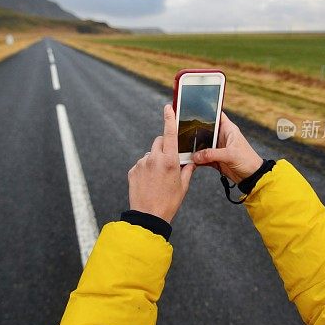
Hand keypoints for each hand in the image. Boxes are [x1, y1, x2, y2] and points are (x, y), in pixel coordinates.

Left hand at [128, 104, 195, 223]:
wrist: (148, 216)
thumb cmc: (169, 202)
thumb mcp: (183, 186)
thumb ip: (187, 170)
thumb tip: (191, 162)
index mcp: (169, 160)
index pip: (169, 134)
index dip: (169, 118)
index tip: (168, 107)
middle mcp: (154, 158)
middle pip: (159, 142)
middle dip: (164, 146)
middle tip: (168, 161)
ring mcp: (141, 164)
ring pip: (149, 154)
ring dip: (154, 160)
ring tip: (157, 179)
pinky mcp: (132, 171)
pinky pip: (141, 164)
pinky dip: (146, 169)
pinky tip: (149, 183)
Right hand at [192, 111, 263, 183]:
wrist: (251, 177)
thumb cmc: (248, 160)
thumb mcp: (230, 155)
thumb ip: (212, 154)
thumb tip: (196, 155)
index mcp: (228, 129)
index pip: (217, 115)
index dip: (207, 111)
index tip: (194, 111)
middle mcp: (221, 136)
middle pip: (205, 130)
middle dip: (195, 133)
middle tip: (184, 135)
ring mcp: (217, 148)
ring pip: (202, 145)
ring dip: (195, 149)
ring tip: (186, 150)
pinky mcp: (215, 158)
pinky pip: (203, 157)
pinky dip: (197, 160)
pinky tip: (191, 161)